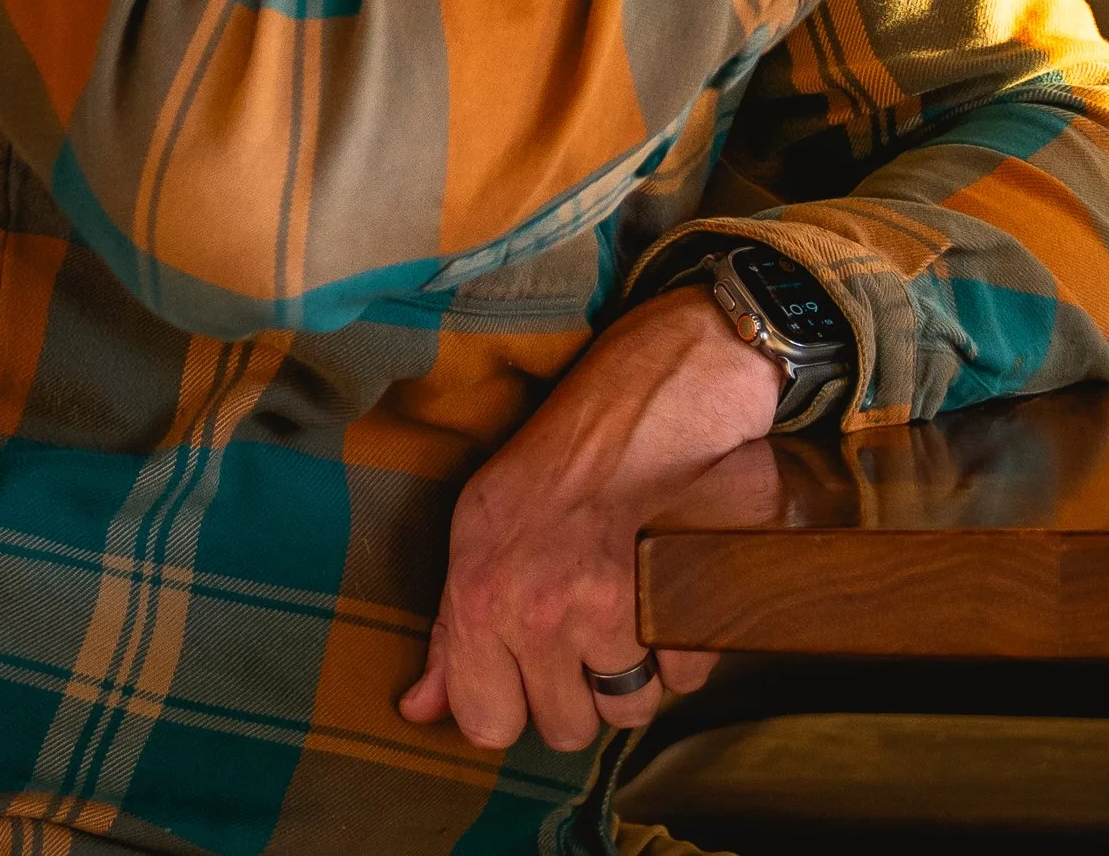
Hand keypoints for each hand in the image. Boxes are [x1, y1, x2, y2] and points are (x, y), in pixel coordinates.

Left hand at [398, 285, 783, 751]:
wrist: (660, 381)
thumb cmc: (566, 442)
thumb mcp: (484, 513)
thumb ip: (450, 622)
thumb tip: (419, 707)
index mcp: (482, 594)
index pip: (486, 725)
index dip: (512, 701)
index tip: (530, 664)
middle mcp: (542, 612)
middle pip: (566, 728)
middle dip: (580, 686)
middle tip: (589, 622)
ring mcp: (618, 612)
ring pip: (631, 710)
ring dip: (637, 670)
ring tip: (633, 602)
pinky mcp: (684, 602)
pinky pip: (687, 674)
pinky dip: (688, 640)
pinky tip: (674, 583)